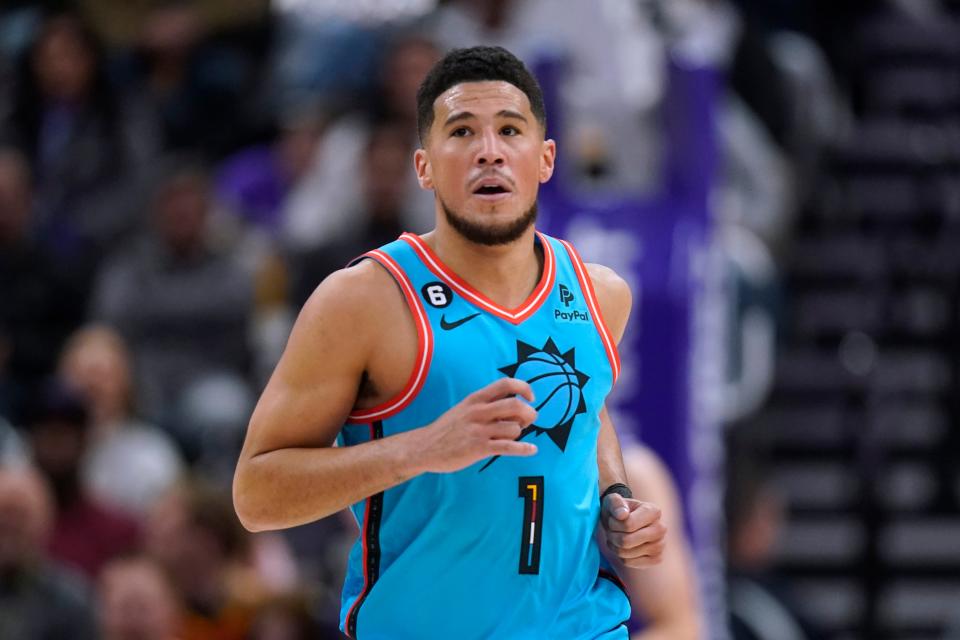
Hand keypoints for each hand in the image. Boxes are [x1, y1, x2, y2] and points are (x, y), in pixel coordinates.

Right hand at [414, 378, 538, 473]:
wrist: (424, 447)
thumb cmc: (448, 429)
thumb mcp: (464, 408)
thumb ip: (487, 404)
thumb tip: (516, 405)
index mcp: (475, 399)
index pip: (506, 384)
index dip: (524, 388)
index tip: (531, 398)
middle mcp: (478, 411)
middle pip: (516, 405)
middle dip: (529, 413)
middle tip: (528, 421)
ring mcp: (479, 430)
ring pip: (514, 428)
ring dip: (519, 434)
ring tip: (510, 438)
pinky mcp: (479, 448)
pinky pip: (509, 447)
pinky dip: (524, 449)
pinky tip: (532, 449)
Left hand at [601, 494, 665, 567]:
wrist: (625, 522)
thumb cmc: (618, 510)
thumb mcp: (612, 501)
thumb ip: (615, 503)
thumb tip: (622, 515)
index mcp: (654, 511)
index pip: (628, 525)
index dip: (613, 523)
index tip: (614, 518)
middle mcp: (661, 528)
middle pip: (626, 541)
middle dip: (612, 536)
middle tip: (612, 530)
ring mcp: (660, 545)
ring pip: (625, 553)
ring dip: (615, 546)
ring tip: (617, 537)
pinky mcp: (656, 559)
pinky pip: (628, 562)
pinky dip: (620, 556)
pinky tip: (624, 547)